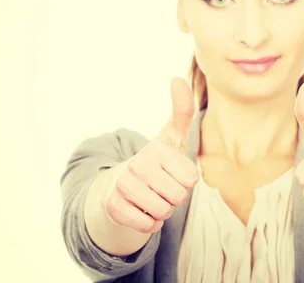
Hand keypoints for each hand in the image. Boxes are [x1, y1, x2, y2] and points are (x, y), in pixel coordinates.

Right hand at [102, 77, 198, 233]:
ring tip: (151, 197)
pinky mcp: (113, 206)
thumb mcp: (172, 138)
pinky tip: (141, 210)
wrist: (119, 185)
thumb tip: (177, 78)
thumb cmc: (155, 161)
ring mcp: (123, 185)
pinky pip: (147, 225)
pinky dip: (149, 223)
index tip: (172, 172)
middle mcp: (138, 164)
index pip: (191, 180)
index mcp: (156, 149)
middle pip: (178, 197)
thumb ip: (181, 111)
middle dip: (174, 197)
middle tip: (161, 186)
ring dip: (162, 211)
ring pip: (163, 212)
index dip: (186, 181)